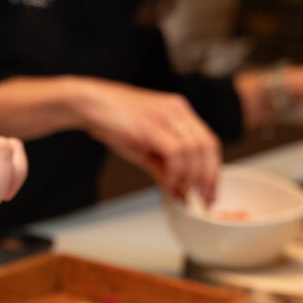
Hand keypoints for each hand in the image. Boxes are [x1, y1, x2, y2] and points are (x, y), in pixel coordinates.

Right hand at [71, 79, 221, 202]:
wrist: (89, 104)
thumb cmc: (113, 122)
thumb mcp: (143, 149)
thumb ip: (163, 169)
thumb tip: (178, 192)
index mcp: (179, 112)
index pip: (209, 142)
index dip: (213, 169)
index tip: (210, 191)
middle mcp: (177, 111)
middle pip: (207, 146)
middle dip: (209, 177)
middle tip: (203, 198)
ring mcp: (166, 116)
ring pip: (194, 150)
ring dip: (191, 177)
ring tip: (183, 192)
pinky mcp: (152, 126)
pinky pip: (175, 152)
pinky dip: (175, 171)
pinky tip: (168, 182)